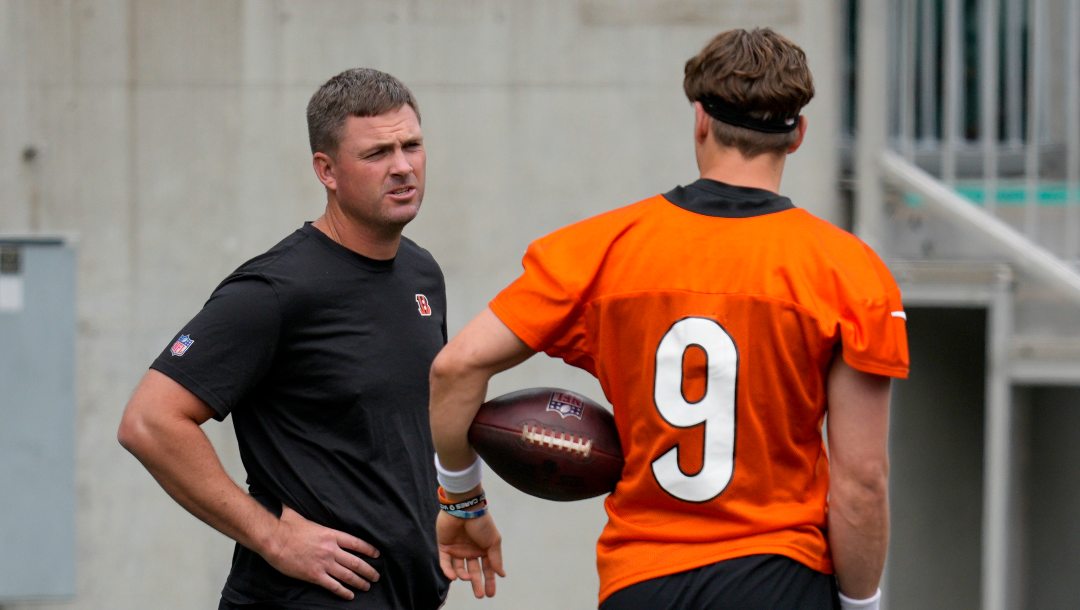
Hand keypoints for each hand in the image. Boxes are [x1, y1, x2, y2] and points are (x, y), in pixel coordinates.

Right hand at [263, 505, 380, 599]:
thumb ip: (304, 506)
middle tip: (376, 576)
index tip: (377, 555)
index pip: (357, 543)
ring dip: (360, 582)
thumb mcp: (300, 513)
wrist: (274, 540)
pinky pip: (333, 586)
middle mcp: (331, 550)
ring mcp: (324, 563)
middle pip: (356, 562)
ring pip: (348, 575)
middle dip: (369, 570)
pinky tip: (349, 596)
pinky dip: (343, 592)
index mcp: (331, 534)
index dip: (369, 550)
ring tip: (367, 586)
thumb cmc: (285, 526)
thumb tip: (298, 496)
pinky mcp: (315, 576)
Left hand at [436, 510, 504, 597]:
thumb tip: (502, 574)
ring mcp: (457, 549)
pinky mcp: (444, 546)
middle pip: (473, 571)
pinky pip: (445, 563)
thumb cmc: (481, 523)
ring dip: (463, 576)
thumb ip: (496, 559)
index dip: (489, 581)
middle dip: (476, 584)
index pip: (487, 568)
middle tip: (479, 595)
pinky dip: (448, 571)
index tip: (491, 594)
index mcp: (483, 548)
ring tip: (468, 578)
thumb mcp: (493, 541)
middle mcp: (470, 550)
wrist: (464, 508)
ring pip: (459, 569)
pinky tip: (454, 576)